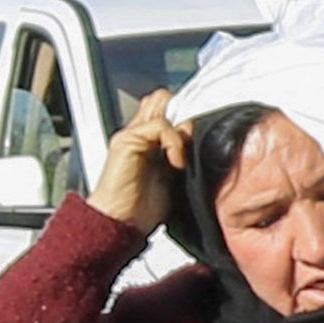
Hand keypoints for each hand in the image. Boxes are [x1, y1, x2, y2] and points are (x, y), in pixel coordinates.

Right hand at [89, 93, 188, 230]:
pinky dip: (174, 141)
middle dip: (185, 113)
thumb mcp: (172, 179)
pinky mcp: (128, 140)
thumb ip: (181, 158)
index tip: (205, 133)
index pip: (169, 109)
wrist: (118, 223)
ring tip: (183, 155)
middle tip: (193, 141)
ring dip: (180, 125)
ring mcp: (132, 134)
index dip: (188, 115)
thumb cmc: (141, 209)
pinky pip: (160, 124)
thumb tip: (201, 144)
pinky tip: (176, 162)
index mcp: (150, 141)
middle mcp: (140, 132)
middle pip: (164, 99)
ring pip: (162, 102)